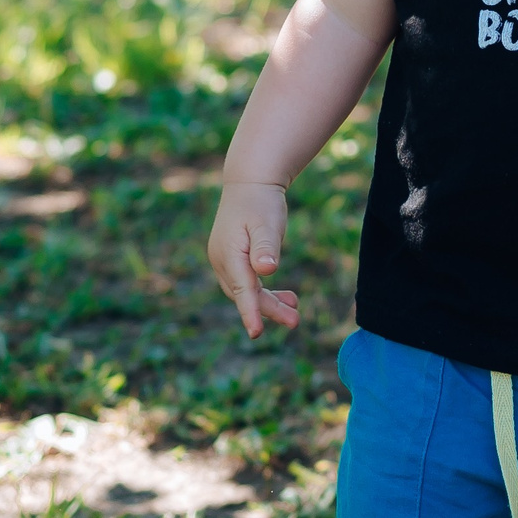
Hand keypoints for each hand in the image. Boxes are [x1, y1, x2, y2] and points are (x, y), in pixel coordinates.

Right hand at [206, 180, 300, 341]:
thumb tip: (266, 270)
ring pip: (246, 292)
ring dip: (269, 304)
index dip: (250, 312)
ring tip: (295, 311)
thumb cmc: (261, 202)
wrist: (250, 184)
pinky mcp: (234, 262)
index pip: (241, 289)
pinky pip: (248, 285)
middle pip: (245, 294)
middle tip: (295, 320)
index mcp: (228, 253)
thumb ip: (266, 246)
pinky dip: (265, 293)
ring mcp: (226, 262)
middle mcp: (222, 261)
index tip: (256, 333)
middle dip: (268, 310)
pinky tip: (286, 297)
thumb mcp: (267, 221)